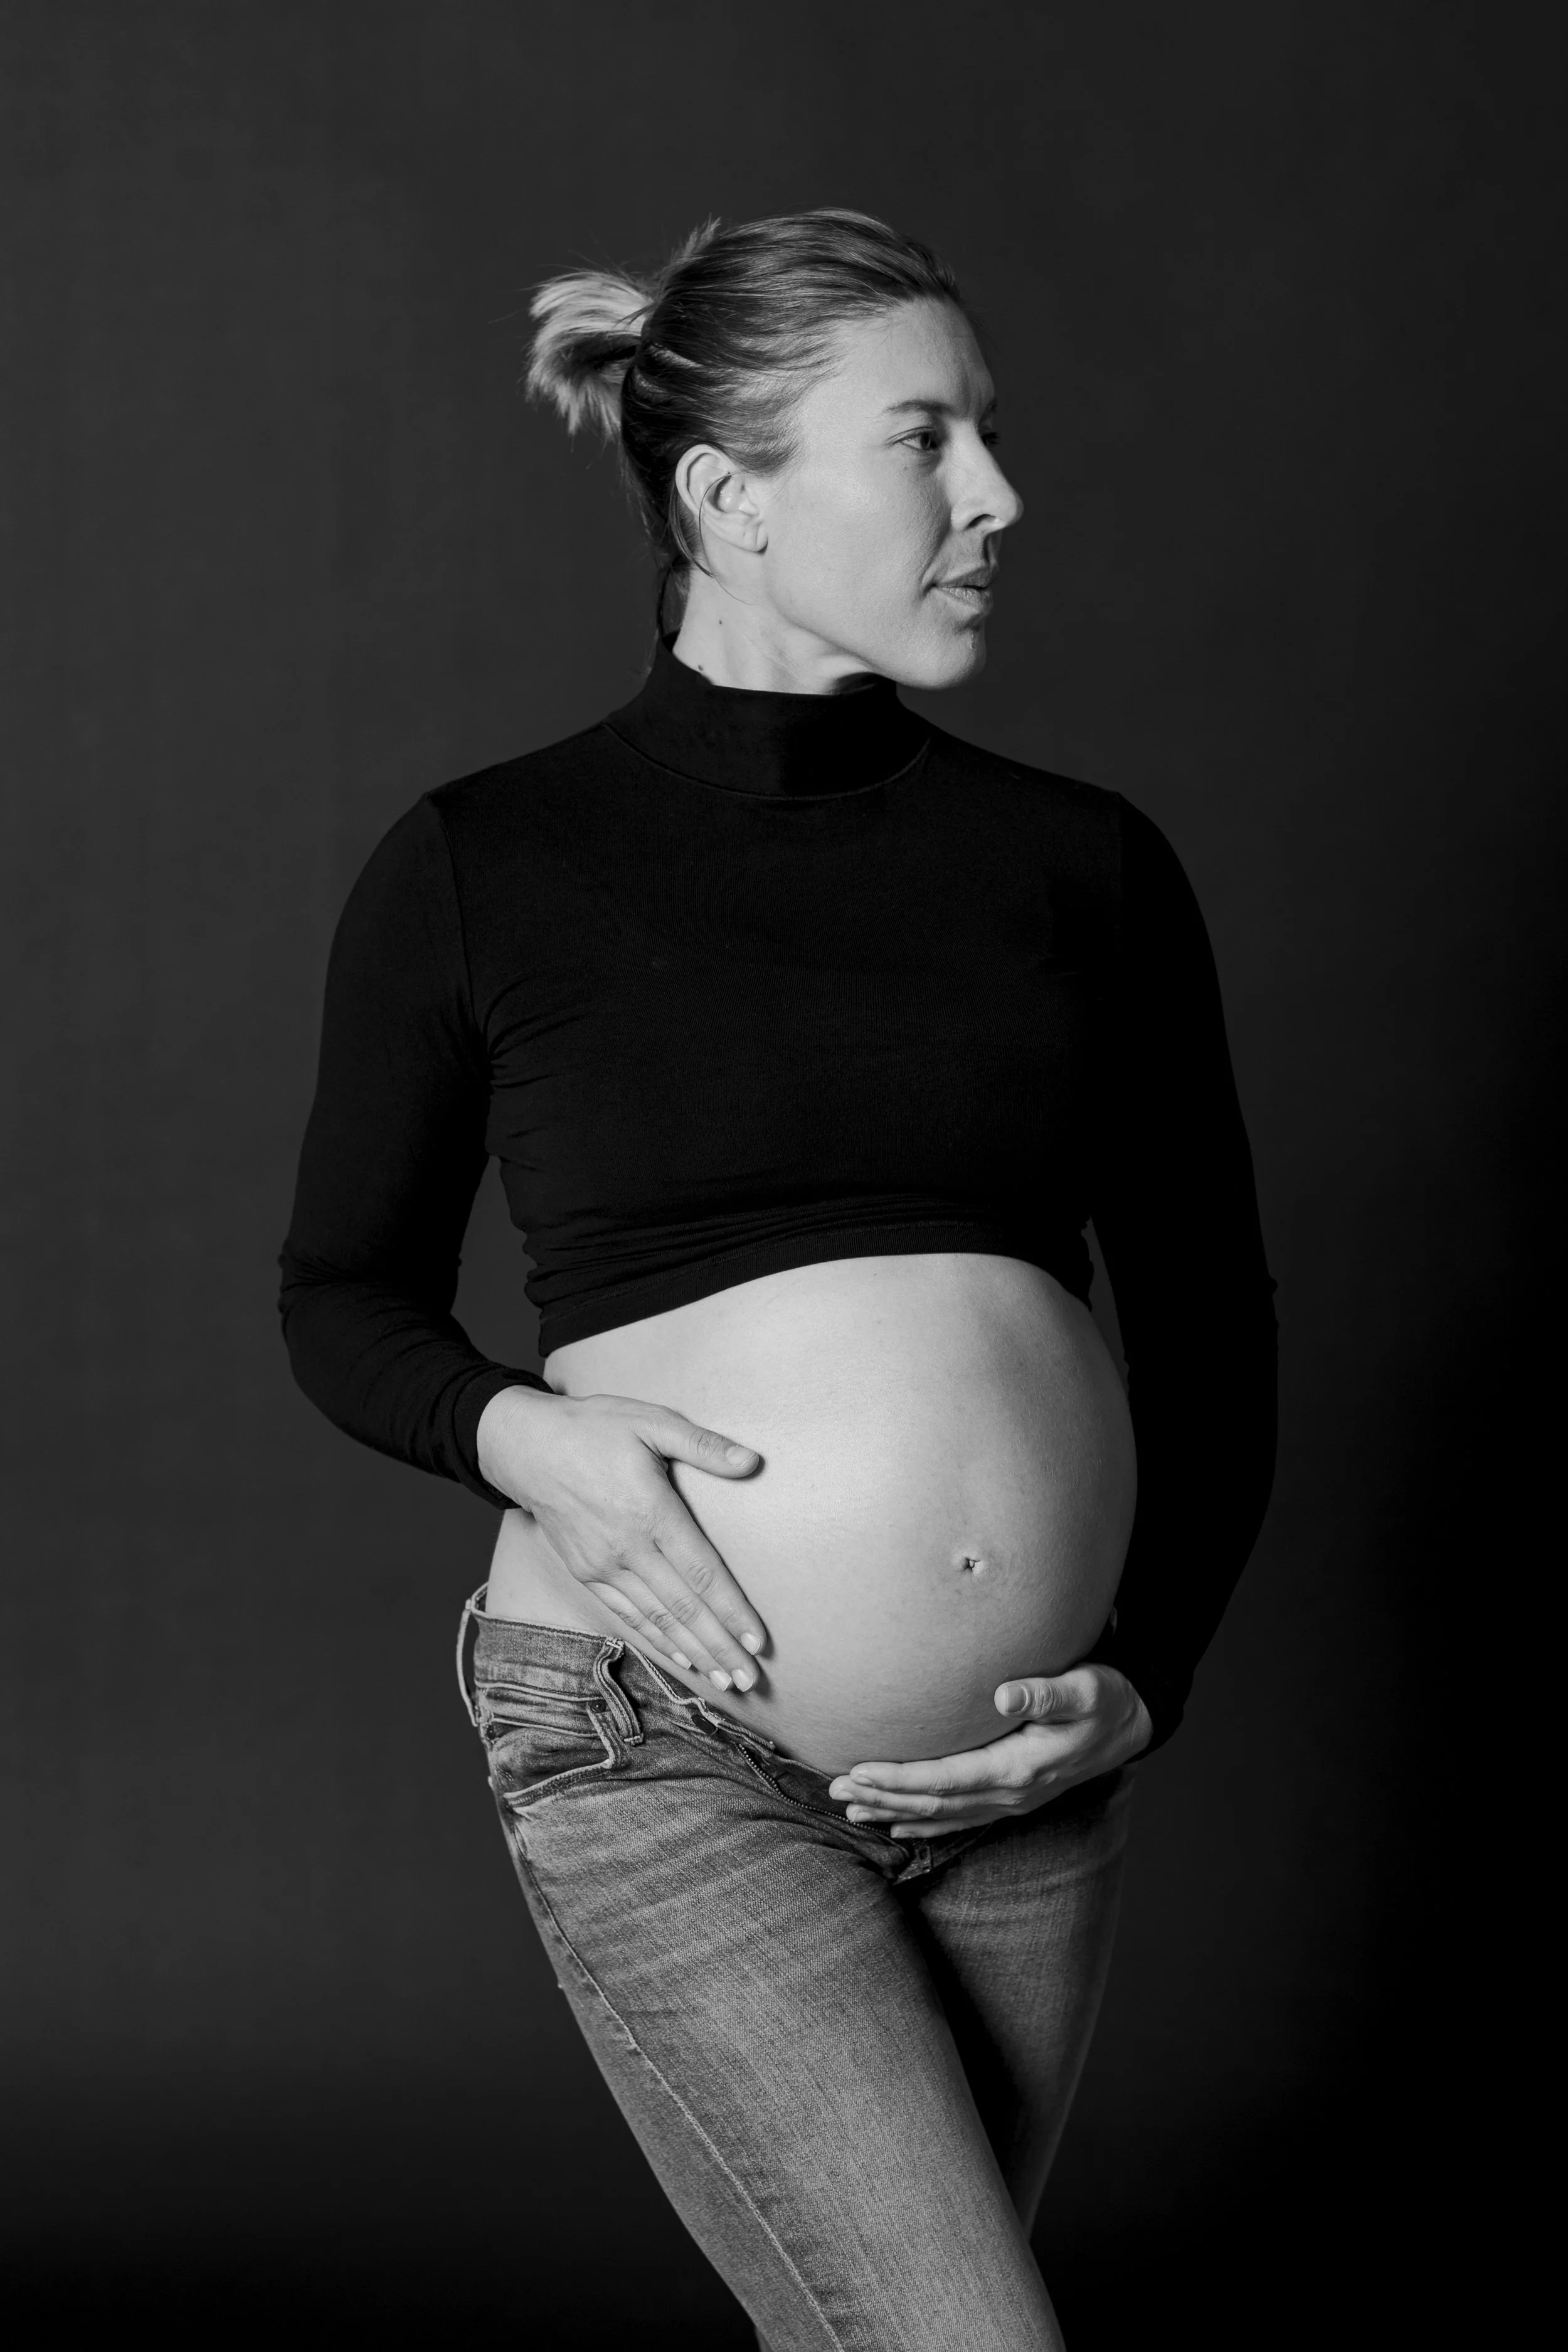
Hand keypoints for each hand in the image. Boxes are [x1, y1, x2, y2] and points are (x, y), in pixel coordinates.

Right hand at [476, 1386, 767, 1692]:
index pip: (701, 1571)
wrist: (525, 1446)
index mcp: (650, 1510)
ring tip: (725, 1681)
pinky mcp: (587, 1573)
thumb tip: (751, 1461)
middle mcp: (627, 1547)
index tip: (758, 1641)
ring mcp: (603, 1565)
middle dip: (719, 1647)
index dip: (731, 1610)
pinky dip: (657, 1641)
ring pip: (656, 1620)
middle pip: (683, 1608)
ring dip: (693, 1653)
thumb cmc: (594, 1428)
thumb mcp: (650, 1420)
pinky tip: (681, 1659)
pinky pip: (628, 1615)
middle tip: (751, 1680)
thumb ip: (702, 1444)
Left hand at [826, 1664, 1151, 1839]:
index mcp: (1019, 1767)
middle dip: (882, 1798)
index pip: (944, 1779)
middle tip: (835, 1793)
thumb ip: (1045, 1692)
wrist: (1132, 1723)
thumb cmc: (1105, 1698)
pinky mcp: (1012, 1796)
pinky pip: (959, 1817)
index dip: (899, 1779)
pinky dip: (924, 1821)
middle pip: (933, 1802)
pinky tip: (897, 1824)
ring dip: (894, 1811)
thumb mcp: (1085, 1688)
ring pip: (941, 1813)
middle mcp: (1010, 1792)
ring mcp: (1011, 1800)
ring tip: (851, 1810)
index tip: (859, 1772)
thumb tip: (1002, 1694)